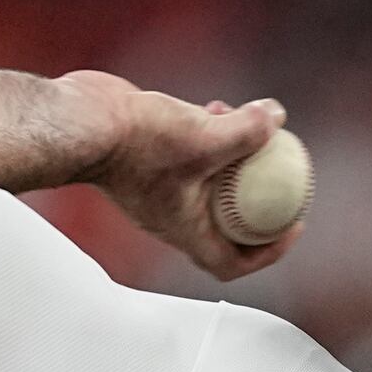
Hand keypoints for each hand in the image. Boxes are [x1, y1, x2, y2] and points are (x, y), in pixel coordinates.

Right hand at [63, 72, 302, 281]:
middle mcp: (172, 216)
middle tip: (283, 173)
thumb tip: (277, 117)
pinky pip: (191, 156)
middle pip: (228, 222)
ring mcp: (159, 188)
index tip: (292, 223)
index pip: (232, 263)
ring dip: (236, 158)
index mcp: (185, 230)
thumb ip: (247, 130)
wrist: (79, 119)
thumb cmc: (134, 141)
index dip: (269, 251)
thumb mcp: (204, 136)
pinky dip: (211, 137)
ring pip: (211, 182)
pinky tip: (218, 107)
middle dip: (259, 198)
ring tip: (251, 124)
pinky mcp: (149, 159)